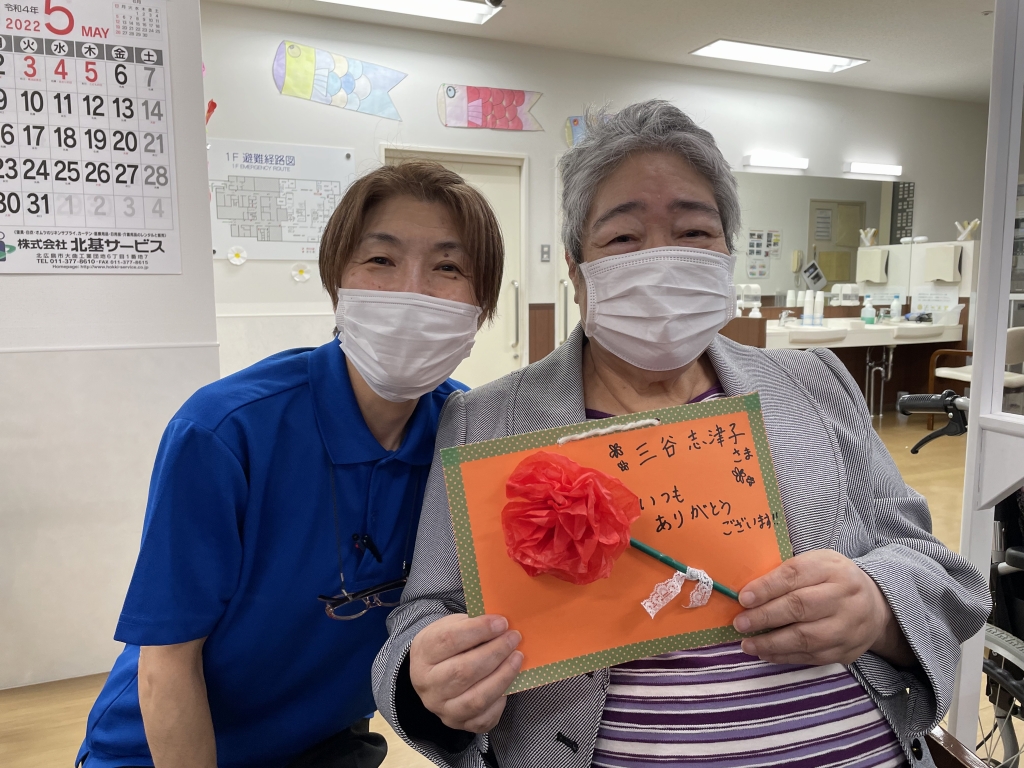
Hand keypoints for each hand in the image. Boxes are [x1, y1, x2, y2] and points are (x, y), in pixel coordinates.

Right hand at [409, 614, 522, 732]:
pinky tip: (508, 684)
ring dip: (503, 676)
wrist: (432, 674)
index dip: (479, 630)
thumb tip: (502, 624)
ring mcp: (441, 708)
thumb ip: (472, 624)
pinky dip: (500, 702)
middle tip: (513, 638)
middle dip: (495, 652)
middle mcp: (427, 684)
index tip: (501, 623)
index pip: (449, 640)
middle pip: (464, 671)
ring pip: (476, 699)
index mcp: (423, 653)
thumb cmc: (447, 645)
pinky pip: (483, 719)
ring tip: (517, 658)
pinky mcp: (457, 724)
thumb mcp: (451, 626)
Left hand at [733, 549, 913, 665]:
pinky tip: (765, 653)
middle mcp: (844, 597)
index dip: (767, 587)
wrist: (876, 607)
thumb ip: (787, 574)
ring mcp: (848, 627)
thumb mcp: (816, 563)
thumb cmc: (833, 581)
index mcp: (832, 569)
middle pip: (800, 607)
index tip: (743, 598)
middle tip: (741, 623)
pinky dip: (784, 656)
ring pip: (806, 638)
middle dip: (765, 617)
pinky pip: (811, 656)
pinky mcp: (846, 651)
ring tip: (747, 644)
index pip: (795, 575)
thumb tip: (748, 593)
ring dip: (771, 643)